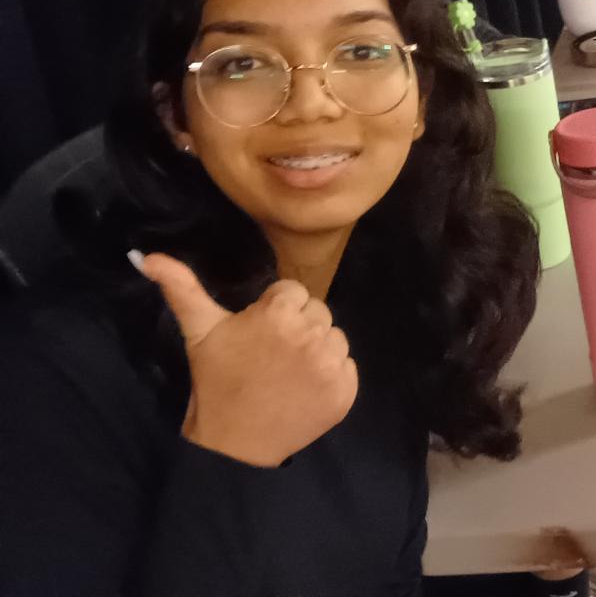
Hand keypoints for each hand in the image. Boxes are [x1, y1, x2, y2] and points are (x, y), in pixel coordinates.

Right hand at [137, 252, 357, 466]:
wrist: (233, 443)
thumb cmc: (216, 381)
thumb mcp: (199, 330)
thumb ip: (180, 287)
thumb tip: (146, 255)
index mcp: (279, 313)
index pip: (294, 292)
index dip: (275, 311)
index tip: (259, 334)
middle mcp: (312, 334)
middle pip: (317, 312)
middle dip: (298, 328)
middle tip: (271, 355)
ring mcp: (331, 365)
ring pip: (335, 338)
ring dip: (317, 351)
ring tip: (287, 372)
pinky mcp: (345, 391)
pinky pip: (347, 368)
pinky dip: (331, 377)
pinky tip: (304, 389)